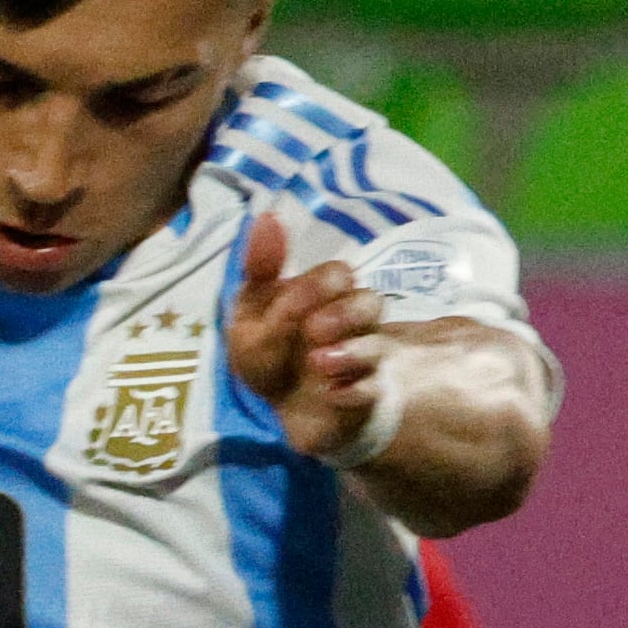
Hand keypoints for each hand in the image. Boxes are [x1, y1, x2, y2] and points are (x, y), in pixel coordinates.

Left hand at [228, 210, 389, 465]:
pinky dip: (355, 390)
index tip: (291, 300)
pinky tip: (332, 393)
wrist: (290, 411)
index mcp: (325, 296)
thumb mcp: (249, 314)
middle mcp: (351, 322)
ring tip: (319, 361)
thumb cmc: (271, 354)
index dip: (320, 285)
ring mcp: (363, 358)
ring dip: (352, 350)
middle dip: (343, 312)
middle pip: (368, 303)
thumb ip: (260, 270)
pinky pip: (373, 389)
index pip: (338, 276)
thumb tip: (267, 216)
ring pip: (377, 345)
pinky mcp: (366, 395)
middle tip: (314, 329)